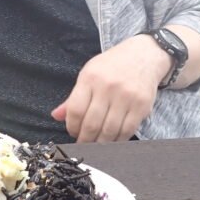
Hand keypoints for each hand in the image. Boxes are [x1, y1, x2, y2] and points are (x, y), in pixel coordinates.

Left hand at [51, 35, 170, 142]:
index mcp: (90, 78)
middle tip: (83, 143)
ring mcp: (126, 96)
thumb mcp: (89, 74)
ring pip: (109, 131)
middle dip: (85, 139)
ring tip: (96, 143)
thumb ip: (73, 97)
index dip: (72, 127)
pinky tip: (112, 140)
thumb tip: (56, 116)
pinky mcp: (142, 105)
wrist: (143, 55)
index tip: (73, 132)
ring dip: (100, 143)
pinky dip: (117, 140)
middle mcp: (108, 87)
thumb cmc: (112, 66)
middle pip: (91, 124)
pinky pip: (127, 130)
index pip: (76, 111)